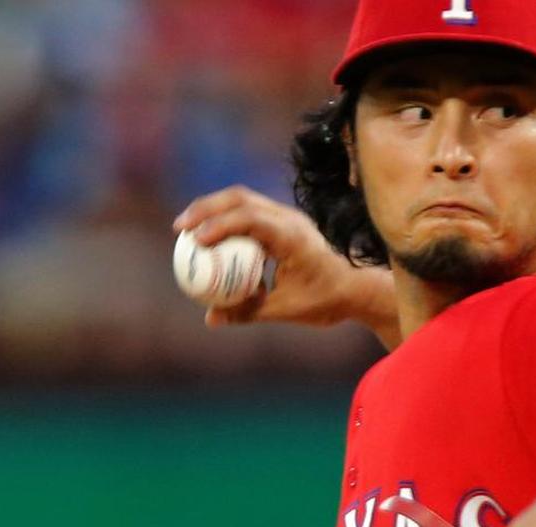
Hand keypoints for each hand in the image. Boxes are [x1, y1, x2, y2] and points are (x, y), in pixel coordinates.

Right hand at [172, 186, 398, 343]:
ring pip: (244, 200)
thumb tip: (210, 318)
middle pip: (241, 198)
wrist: (355, 288)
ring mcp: (287, 217)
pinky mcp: (284, 222)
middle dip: (206, 209)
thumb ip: (246, 312)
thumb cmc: (324, 300)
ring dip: (214, 210)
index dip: (219, 225)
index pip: (251, 219)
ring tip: (187, 229)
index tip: (195, 240)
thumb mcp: (285, 310)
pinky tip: (209, 238)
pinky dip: (227, 220)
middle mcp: (289, 219)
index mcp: (292, 237)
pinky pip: (250, 213)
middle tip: (180, 229)